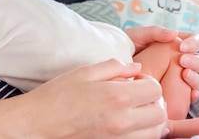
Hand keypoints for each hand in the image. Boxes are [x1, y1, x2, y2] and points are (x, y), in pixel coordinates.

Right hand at [19, 59, 167, 137]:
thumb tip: (135, 68)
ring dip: (151, 119)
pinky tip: (128, 123)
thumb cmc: (56, 96)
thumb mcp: (83, 72)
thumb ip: (113, 67)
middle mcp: (122, 121)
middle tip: (137, 94)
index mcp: (116, 96)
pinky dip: (143, 133)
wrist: (38, 124)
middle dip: (154, 101)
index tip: (135, 80)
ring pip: (156, 132)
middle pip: (161, 113)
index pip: (155, 89)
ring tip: (134, 110)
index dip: (148, 81)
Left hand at [125, 26, 198, 101]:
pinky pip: (191, 95)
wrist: (113, 62)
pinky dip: (193, 94)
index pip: (197, 42)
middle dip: (196, 61)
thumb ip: (156, 32)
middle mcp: (182, 61)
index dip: (194, 43)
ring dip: (196, 77)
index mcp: (177, 44)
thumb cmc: (127, 46)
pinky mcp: (175, 92)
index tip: (182, 47)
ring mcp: (180, 77)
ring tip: (184, 74)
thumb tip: (174, 34)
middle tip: (183, 61)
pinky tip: (190, 94)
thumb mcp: (139, 35)